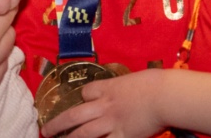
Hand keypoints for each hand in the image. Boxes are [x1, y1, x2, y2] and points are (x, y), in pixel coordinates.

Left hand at [40, 69, 167, 137]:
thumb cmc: (155, 83)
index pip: (86, 93)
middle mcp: (104, 106)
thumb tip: (128, 90)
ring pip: (83, 134)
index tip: (83, 103)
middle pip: (74, 116)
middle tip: (46, 131)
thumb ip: (126, 87)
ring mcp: (111, 123)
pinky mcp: (122, 136)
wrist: (165, 95)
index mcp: (108, 88)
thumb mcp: (136, 79)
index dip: (83, 98)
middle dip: (57, 124)